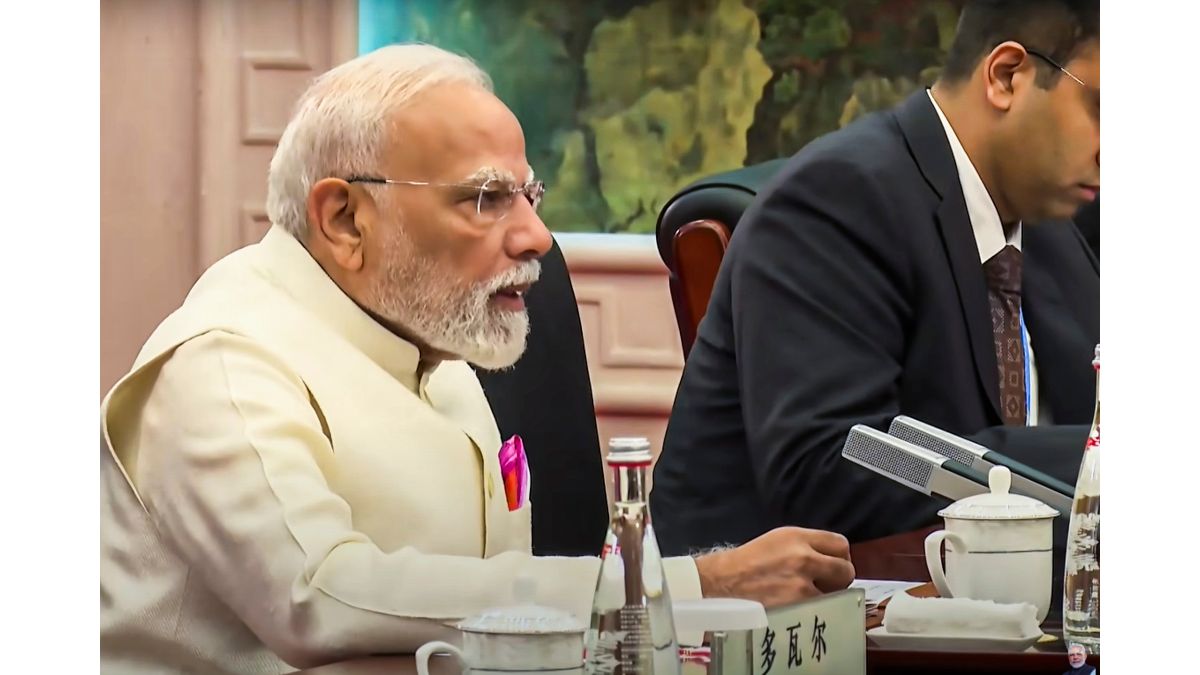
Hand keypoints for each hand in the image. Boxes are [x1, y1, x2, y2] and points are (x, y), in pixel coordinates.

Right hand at [693, 527, 853, 607]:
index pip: (840, 544)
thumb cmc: (748, 562)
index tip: (832, 566)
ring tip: (809, 598)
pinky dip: (816, 612)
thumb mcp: (778, 540)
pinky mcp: (797, 608)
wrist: (721, 583)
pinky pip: (822, 611)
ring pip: (837, 595)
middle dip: (838, 579)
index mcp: (797, 537)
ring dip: (827, 598)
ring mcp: (801, 585)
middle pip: (846, 570)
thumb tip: (832, 560)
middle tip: (825, 585)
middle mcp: (803, 557)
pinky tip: (802, 609)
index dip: (840, 557)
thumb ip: (807, 545)